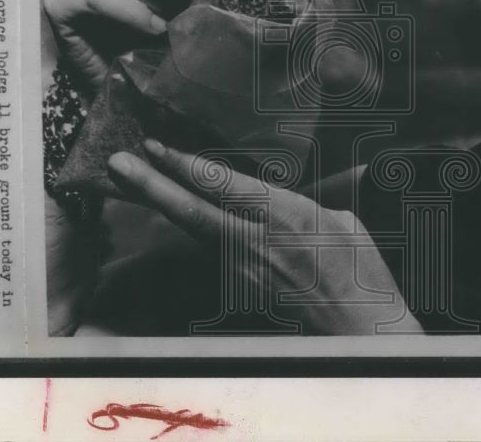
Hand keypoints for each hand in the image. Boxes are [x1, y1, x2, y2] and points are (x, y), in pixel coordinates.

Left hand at [106, 140, 421, 334]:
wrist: (358, 333)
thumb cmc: (362, 275)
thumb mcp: (346, 222)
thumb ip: (312, 200)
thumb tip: (301, 185)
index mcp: (286, 217)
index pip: (223, 186)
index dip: (185, 165)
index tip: (157, 146)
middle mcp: (256, 242)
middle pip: (190, 211)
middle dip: (150, 185)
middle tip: (118, 164)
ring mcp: (242, 269)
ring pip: (192, 231)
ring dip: (161, 204)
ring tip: (131, 181)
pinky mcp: (239, 289)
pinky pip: (208, 249)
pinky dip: (188, 227)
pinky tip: (172, 211)